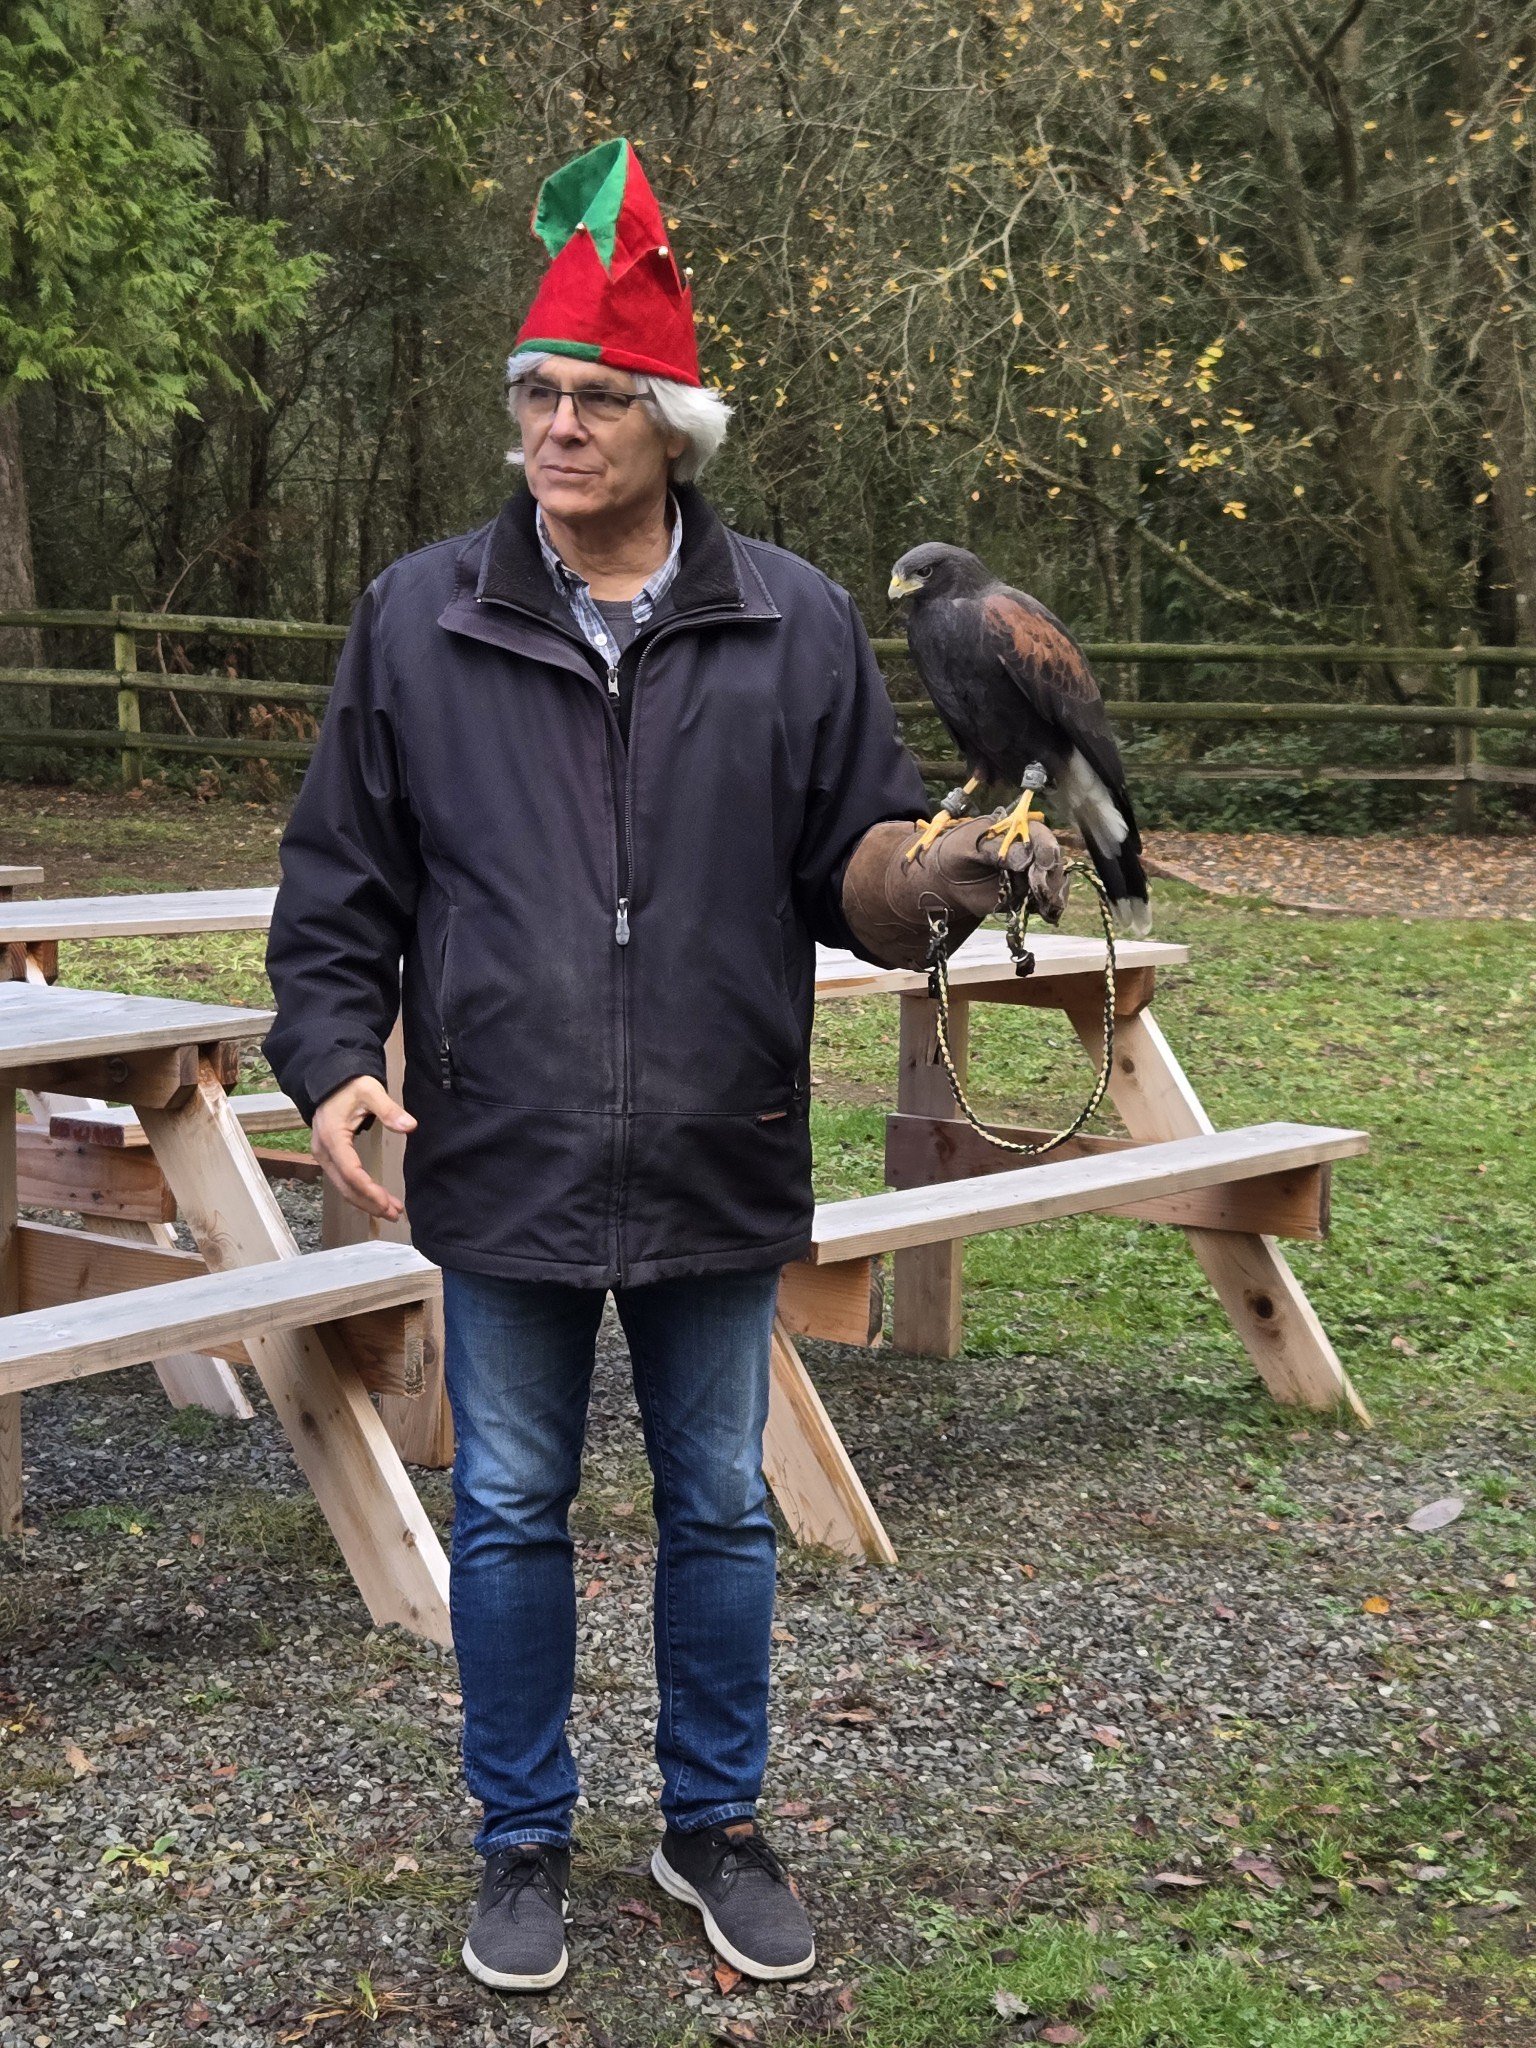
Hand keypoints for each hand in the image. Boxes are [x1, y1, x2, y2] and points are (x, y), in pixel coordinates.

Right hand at [312, 1075, 416, 1221]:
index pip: (351, 1171)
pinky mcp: (328, 1158)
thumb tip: (410, 1126)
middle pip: (345, 1186)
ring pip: (343, 1187)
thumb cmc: (350, 1086)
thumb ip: (389, 1109)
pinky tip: (377, 1199)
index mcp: (332, 1137)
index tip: (388, 1202)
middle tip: (395, 1214)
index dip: (369, 1190)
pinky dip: (360, 1193)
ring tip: (391, 1212)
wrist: (328, 1081)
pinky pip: (343, 1181)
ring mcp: (323, 1156)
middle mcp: (324, 1151)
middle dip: (370, 1203)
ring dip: (366, 1202)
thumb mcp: (370, 1091)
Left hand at [911, 814, 1069, 925]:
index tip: (1044, 864)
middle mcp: (1030, 849)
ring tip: (1045, 904)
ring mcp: (1032, 873)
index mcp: (1016, 829)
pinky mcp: (1029, 894)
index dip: (1045, 848)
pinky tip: (1049, 913)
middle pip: (1052, 859)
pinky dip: (1051, 907)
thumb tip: (1023, 859)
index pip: (1039, 835)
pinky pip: (1047, 900)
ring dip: (1054, 892)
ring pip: (1054, 880)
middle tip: (1039, 888)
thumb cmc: (956, 854)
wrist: (947, 880)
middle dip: (1050, 874)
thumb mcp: (969, 847)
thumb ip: (994, 850)